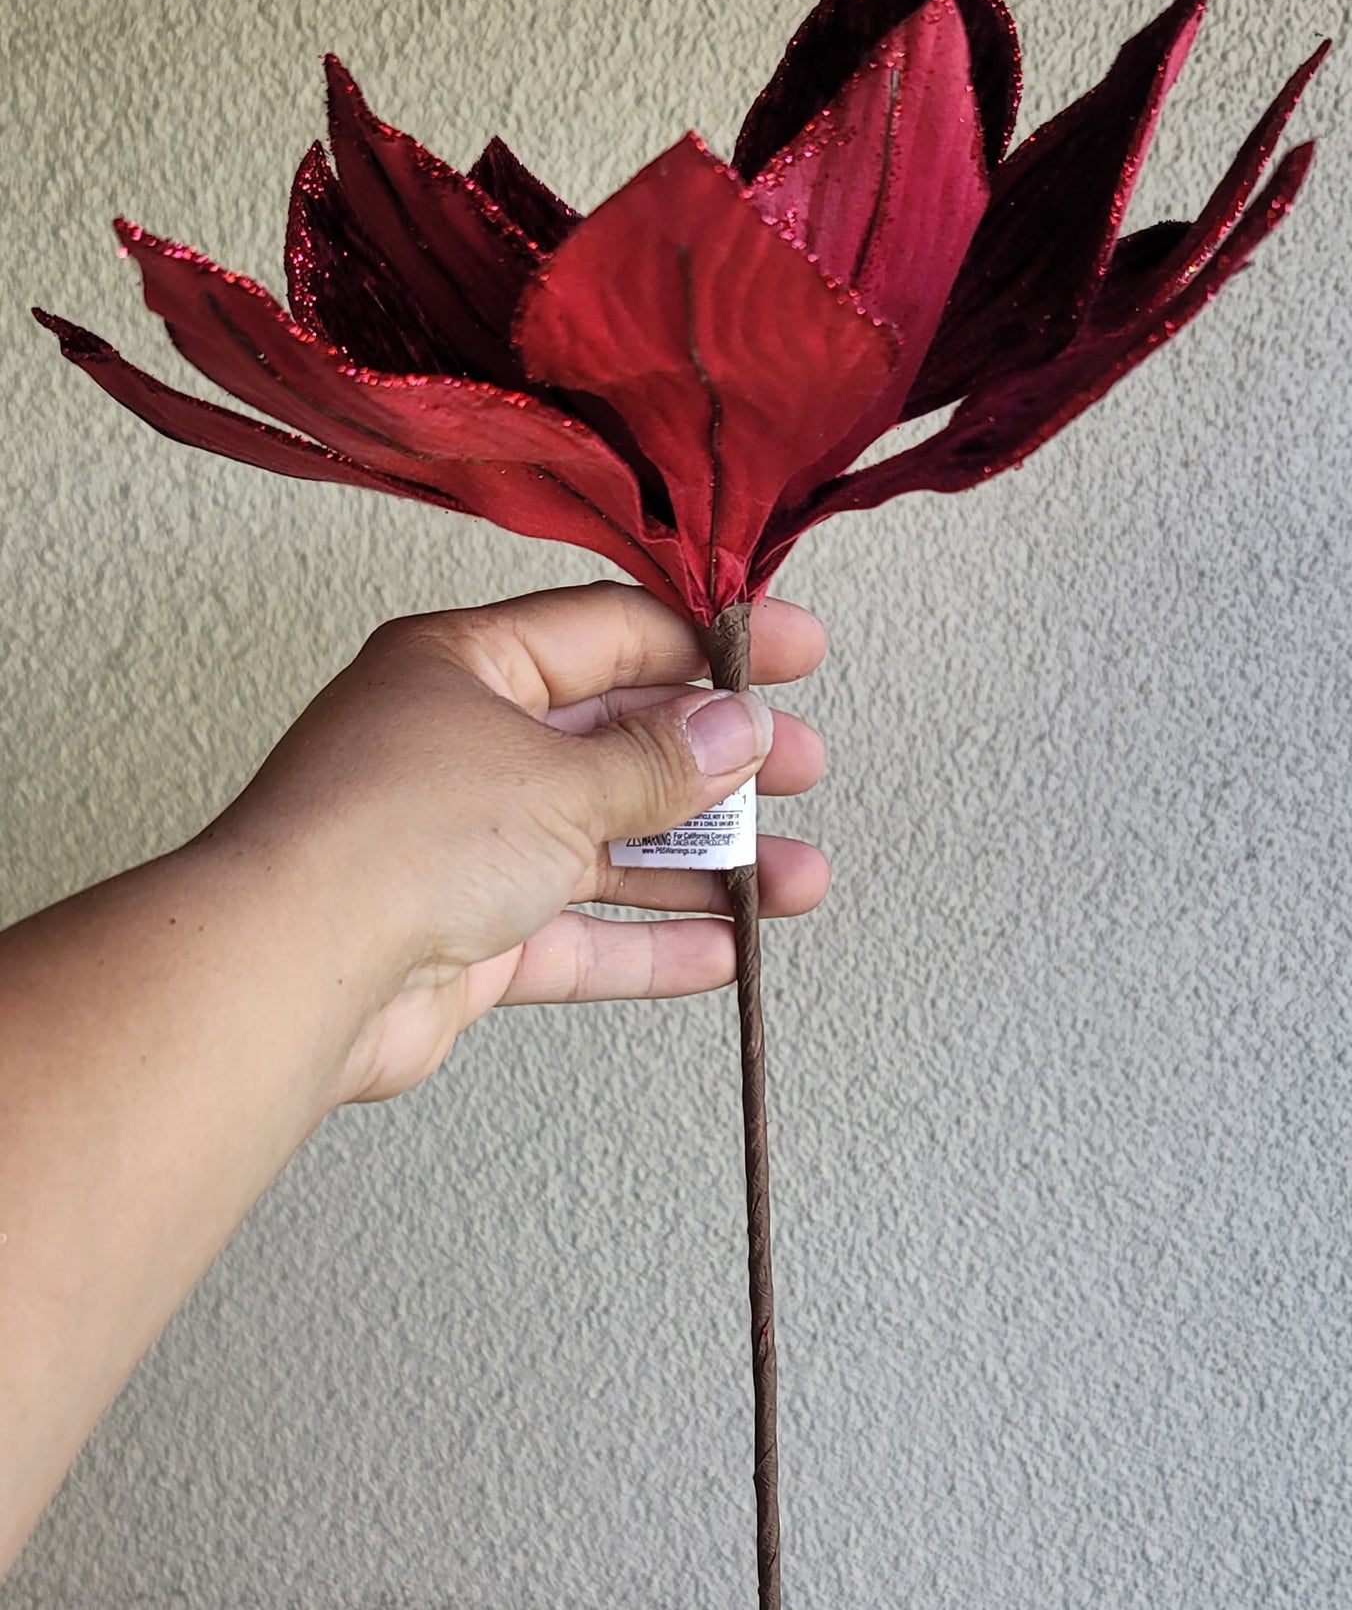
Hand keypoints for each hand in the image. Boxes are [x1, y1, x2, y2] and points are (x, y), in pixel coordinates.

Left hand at [208, 581, 828, 1102]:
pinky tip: (722, 949)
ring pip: (606, 843)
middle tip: (801, 770)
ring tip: (794, 880)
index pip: (610, 633)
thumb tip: (735, 729)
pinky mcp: (467, 936)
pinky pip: (578, 932)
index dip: (709, 645)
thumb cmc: (388, 841)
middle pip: (617, 741)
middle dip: (718, 762)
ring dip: (703, 862)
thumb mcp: (557, 779)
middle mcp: (461, 748)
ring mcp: (463, 845)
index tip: (793, 655)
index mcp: (466, 666)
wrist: (291, 976)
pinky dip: (648, 940)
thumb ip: (659, 761)